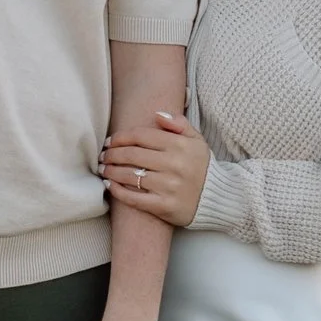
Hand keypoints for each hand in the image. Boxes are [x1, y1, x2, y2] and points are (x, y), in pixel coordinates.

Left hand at [99, 110, 209, 229]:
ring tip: (103, 169)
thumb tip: (157, 114)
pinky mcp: (165, 206)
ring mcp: (169, 187)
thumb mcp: (196, 140)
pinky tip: (110, 186)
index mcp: (179, 146)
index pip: (141, 136)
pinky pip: (135, 198)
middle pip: (132, 155)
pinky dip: (118, 192)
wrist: (218, 198)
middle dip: (112, 154)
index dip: (121, 137)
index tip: (110, 141)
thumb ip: (179, 123)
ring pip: (130, 176)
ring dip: (111, 171)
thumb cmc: (201, 166)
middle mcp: (174, 165)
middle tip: (103, 156)